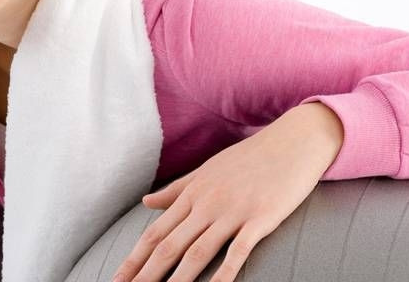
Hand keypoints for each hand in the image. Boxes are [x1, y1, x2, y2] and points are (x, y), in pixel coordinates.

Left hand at [112, 102, 343, 281]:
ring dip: (178, 280)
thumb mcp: (206, 171)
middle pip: (169, 246)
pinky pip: (239, 250)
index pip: (155, 233)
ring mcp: (233, 212)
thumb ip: (175, 190)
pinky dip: (225, 273)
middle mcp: (206, 204)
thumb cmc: (249, 158)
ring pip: (198, 252)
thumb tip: (145, 203)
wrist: (292, 141)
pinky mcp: (261, 218)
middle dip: (145, 274)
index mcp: (191, 195)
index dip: (134, 259)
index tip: (117, 278)